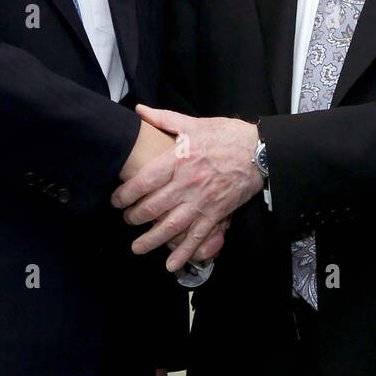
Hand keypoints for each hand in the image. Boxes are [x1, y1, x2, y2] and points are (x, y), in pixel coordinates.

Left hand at [111, 105, 262, 271]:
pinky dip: (183, 254)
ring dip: (151, 241)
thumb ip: (163, 119)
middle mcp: (187, 183)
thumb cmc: (226, 136)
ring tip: (137, 248)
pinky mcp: (216, 214)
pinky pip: (197, 238)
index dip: (125, 194)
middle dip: (134, 218)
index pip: (144, 181)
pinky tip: (171, 265)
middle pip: (153, 207)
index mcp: (179, 159)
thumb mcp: (194, 124)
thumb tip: (139, 110)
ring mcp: (202, 201)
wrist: (258, 151)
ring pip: (171, 227)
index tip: (116, 201)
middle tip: (127, 220)